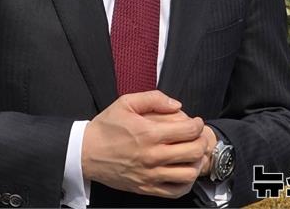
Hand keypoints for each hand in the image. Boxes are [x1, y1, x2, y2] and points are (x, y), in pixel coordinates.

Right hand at [81, 90, 207, 197]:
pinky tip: (184, 172)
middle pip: (193, 152)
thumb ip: (153, 98)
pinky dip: (186, 183)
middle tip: (198, 137)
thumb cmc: (106, 127)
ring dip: (196, 163)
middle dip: (202, 141)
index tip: (196, 122)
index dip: (198, 125)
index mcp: (148, 133)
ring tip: (193, 155)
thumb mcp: (125, 102)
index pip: (188, 130)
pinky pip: (176, 191)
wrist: (86, 152)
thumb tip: (176, 105)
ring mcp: (150, 174)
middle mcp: (152, 155)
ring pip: (188, 173)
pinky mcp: (147, 188)